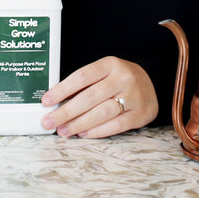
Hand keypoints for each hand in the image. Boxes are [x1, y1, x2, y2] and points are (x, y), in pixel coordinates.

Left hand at [41, 57, 158, 137]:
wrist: (152, 83)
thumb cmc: (119, 78)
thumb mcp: (105, 72)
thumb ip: (85, 84)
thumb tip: (57, 102)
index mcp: (110, 64)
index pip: (82, 76)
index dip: (62, 89)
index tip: (46, 101)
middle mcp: (123, 78)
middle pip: (89, 97)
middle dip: (66, 111)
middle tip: (49, 122)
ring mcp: (134, 96)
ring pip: (102, 112)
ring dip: (79, 123)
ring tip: (63, 131)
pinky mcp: (140, 114)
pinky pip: (116, 125)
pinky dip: (97, 131)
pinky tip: (83, 134)